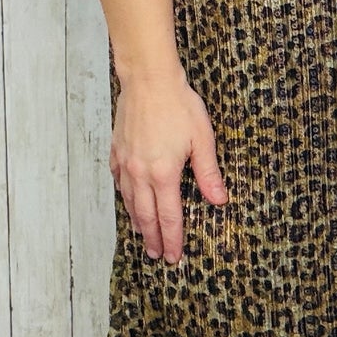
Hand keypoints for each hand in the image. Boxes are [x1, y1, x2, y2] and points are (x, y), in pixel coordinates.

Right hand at [109, 68, 230, 263]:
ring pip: (130, 202)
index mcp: (164, 173)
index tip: (175, 256)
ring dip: (138, 222)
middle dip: (153, 239)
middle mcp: (141, 172)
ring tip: (144, 237)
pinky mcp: (117, 150)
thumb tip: (218, 199)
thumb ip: (208, 173)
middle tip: (158, 256)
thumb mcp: (202, 139)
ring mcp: (126, 162)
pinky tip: (128, 201)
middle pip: (146, 216)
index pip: (169, 216)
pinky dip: (124, 197)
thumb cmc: (177, 104)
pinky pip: (119, 182)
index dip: (173, 239)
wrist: (148, 79)